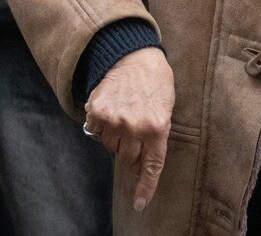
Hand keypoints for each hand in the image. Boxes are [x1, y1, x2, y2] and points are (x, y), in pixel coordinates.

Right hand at [84, 47, 173, 212]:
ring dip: (115, 138)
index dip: (145, 188)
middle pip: (127, 159)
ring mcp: (114, 120)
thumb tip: (140, 164)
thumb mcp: (166, 109)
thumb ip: (156, 135)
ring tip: (123, 115)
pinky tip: (110, 109)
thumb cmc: (155, 82)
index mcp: (157, 128)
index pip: (150, 167)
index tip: (139, 205)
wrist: (133, 54)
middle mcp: (135, 127)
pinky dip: (100, 126)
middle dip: (131, 152)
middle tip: (133, 134)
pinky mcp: (96, 111)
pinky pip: (95, 132)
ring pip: (110, 147)